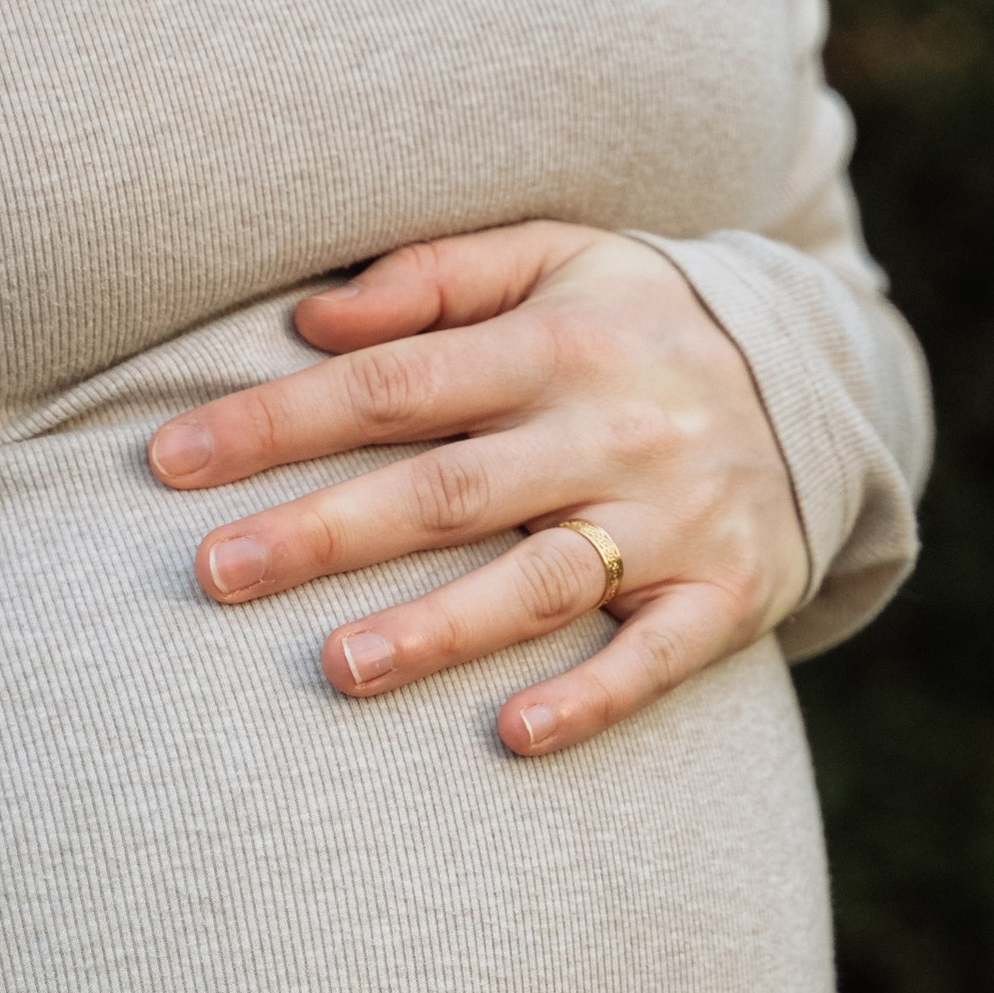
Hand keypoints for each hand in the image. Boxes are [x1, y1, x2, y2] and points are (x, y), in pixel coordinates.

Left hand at [147, 224, 811, 755]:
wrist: (822, 379)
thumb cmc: (640, 321)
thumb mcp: (557, 258)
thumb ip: (435, 276)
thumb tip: (310, 320)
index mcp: (557, 341)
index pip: (392, 382)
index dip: (278, 421)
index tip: (170, 462)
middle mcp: (613, 428)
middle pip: (446, 487)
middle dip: (324, 531)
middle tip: (211, 573)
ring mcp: (675, 517)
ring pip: (541, 578)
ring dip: (439, 627)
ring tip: (338, 667)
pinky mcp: (728, 594)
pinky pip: (656, 656)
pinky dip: (590, 697)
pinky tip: (511, 734)